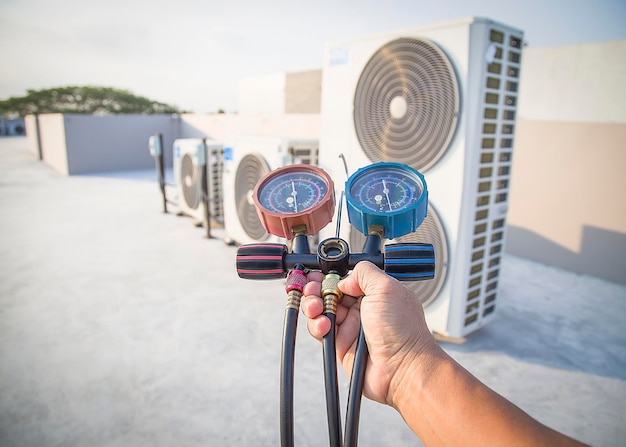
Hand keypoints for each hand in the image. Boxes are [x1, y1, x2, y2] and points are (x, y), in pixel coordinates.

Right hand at [301, 261, 438, 405]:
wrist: (402, 369)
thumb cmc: (403, 332)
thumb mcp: (387, 289)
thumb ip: (364, 274)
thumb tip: (344, 279)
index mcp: (375, 292)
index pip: (345, 279)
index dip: (329, 276)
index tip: (318, 276)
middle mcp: (362, 308)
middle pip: (329, 293)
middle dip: (316, 289)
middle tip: (312, 290)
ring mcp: (351, 326)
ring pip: (322, 311)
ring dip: (313, 306)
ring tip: (315, 309)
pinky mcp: (341, 345)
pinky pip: (321, 331)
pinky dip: (316, 326)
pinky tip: (323, 325)